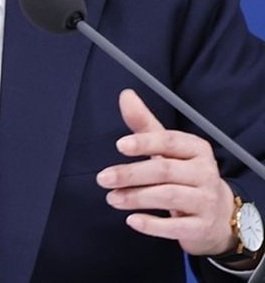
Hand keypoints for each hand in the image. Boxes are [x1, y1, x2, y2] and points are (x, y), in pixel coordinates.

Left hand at [95, 88, 234, 256]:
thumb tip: (125, 95)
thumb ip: (145, 124)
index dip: (144, 142)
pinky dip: (153, 225)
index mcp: (197, 148)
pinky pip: (176, 227)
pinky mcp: (202, 228)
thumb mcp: (168, 149)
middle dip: (131, 174)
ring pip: (168, 197)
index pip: (170, 141)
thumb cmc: (186, 174)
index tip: (119, 145)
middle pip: (164, 170)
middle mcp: (205, 173)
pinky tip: (132, 220)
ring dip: (136, 198)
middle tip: (103, 178)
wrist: (219, 215)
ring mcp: (206, 201)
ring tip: (112, 197)